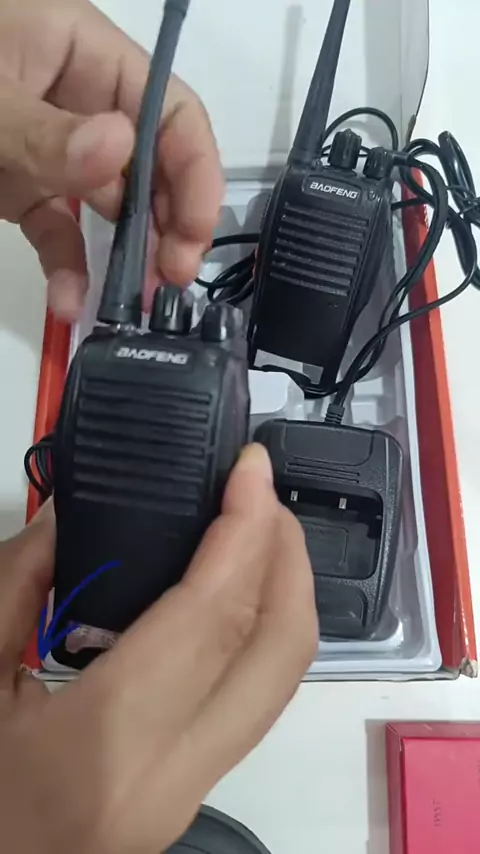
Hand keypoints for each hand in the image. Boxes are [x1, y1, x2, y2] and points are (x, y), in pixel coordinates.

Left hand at [0, 0, 222, 318]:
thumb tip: (117, 147)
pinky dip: (67, 267)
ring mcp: (46, 145)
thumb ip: (40, 126)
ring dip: (127, 253)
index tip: (194, 234)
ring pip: (108, 202)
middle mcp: (74, 98)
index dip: (196, 169)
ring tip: (136, 301)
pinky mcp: (19, 185)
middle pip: (149, 160)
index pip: (167, 105)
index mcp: (78, 49)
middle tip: (171, 278)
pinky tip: (71, 303)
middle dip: (169, 221)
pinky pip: (57, 228)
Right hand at [0, 445, 316, 853]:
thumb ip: (19, 583)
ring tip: (251, 528)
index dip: (243, 531)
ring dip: (285, 591)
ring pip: (283, 679)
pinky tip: (233, 592)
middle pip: (278, 649)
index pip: (211, 617)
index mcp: (107, 741)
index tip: (251, 469)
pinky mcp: (197, 792)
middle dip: (287, 553)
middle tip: (258, 492)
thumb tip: (75, 510)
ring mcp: (195, 791)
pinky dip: (264, 631)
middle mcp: (175, 774)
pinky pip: (259, 699)